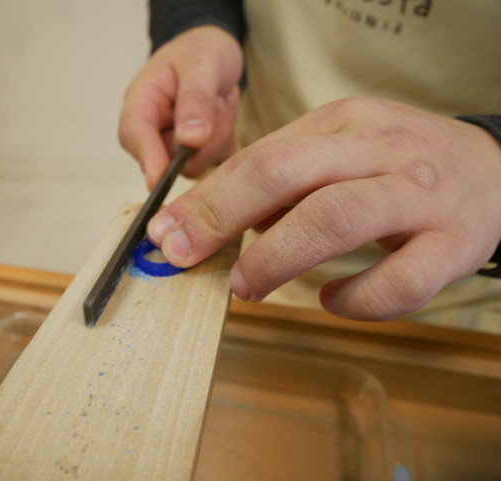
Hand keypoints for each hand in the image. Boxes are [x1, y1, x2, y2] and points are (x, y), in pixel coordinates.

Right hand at [118, 25, 243, 189]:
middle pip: (168, 159)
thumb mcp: (201, 64)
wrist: (216, 53)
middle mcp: (152, 129)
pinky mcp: (193, 156)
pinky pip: (213, 162)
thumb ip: (196, 100)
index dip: (147, 159)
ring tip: (219, 104)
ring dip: (216, 138)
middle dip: (199, 141)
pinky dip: (224, 141)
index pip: (134, 135)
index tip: (158, 182)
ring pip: (194, 164)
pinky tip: (221, 116)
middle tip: (216, 104)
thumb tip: (189, 140)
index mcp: (141, 102)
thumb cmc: (200, 51)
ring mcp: (171, 146)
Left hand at [146, 97, 500, 320]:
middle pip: (287, 175)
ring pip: (336, 218)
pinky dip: (356, 300)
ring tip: (245, 285)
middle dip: (223, 217)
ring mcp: (419, 196)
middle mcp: (380, 151)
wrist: (492, 169)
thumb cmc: (396, 165)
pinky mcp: (452, 245)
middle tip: (185, 256)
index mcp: (343, 124)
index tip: (166, 231)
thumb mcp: (336, 150)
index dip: (205, 198)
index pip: (259, 157)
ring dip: (277, 257)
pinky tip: (333, 301)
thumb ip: (279, 177)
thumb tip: (211, 217)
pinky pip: (400, 280)